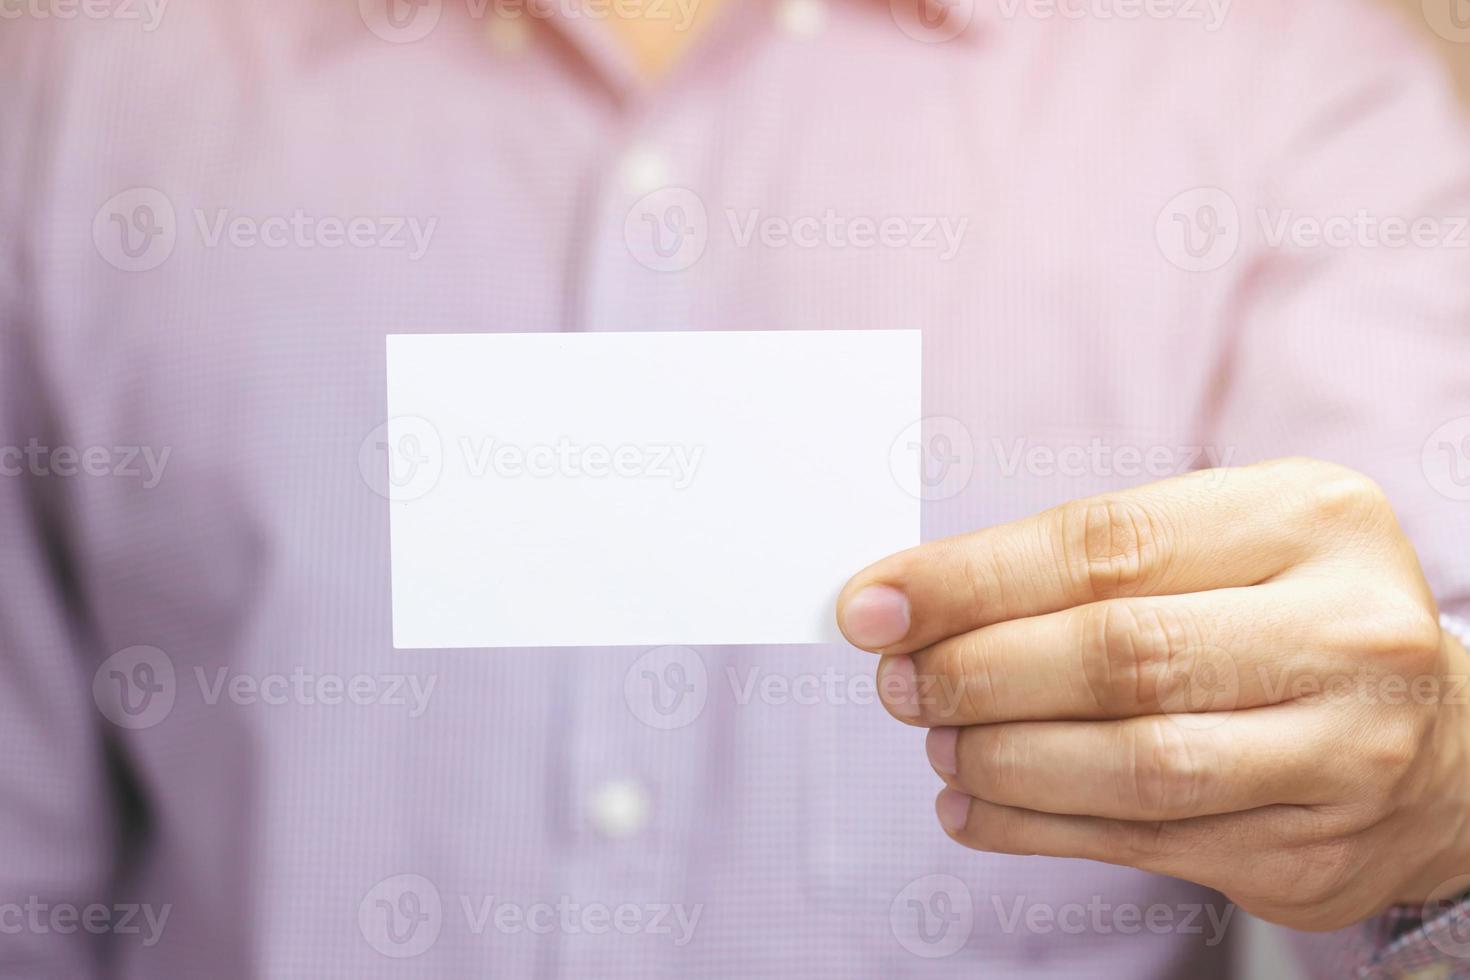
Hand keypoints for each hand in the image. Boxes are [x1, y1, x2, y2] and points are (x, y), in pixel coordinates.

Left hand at [837, 458, 1469, 930]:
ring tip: (939, 739)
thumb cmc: (1289, 618)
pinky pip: (1140, 843)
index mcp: (1311, 520)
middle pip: (1118, 656)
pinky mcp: (1312, 854)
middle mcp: (1346, 635)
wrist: (1445, 745)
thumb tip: (911, 603)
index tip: (872, 601)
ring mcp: (1342, 756)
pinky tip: (972, 805)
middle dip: (976, 671)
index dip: (969, 578)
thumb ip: (1086, 564)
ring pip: (1130, 764)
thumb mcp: (1221, 547)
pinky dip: (1031, 829)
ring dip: (1000, 757)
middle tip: (900, 680)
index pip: (1105, 543)